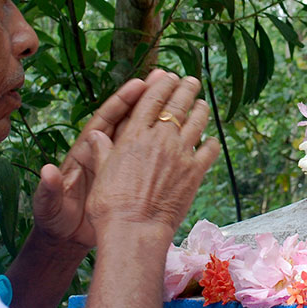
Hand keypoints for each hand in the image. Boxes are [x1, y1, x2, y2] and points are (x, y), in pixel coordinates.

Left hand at [31, 69, 168, 249]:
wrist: (67, 236)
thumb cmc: (56, 218)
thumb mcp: (50, 205)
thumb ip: (50, 188)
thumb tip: (49, 172)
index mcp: (84, 152)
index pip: (106, 120)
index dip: (122, 102)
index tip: (139, 84)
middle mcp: (104, 153)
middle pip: (128, 120)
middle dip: (147, 97)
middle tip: (168, 77)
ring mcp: (120, 165)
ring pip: (144, 136)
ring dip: (162, 117)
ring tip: (185, 97)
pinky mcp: (132, 180)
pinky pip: (152, 160)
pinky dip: (168, 148)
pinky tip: (189, 137)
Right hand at [84, 73, 220, 243]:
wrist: (134, 230)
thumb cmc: (110, 206)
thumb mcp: (101, 173)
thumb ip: (103, 151)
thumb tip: (96, 135)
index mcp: (134, 135)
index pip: (151, 99)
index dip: (160, 85)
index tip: (167, 76)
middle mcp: (160, 139)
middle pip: (178, 105)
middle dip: (186, 89)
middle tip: (191, 81)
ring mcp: (180, 155)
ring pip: (197, 122)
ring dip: (201, 109)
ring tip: (202, 104)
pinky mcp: (195, 173)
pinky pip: (209, 151)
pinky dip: (211, 143)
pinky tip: (210, 141)